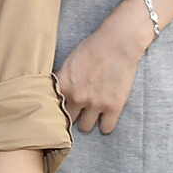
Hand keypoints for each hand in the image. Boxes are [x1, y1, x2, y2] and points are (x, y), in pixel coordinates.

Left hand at [55, 7, 151, 134]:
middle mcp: (77, 97)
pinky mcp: (113, 107)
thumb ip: (62, 80)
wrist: (118, 43)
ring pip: (85, 128)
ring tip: (92, 114)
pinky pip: (106, 128)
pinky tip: (105, 117)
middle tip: (78, 111)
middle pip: (68, 121)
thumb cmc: (93, 48)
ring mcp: (95, 104)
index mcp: (63, 86)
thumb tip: (54, 94)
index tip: (62, 110)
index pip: (53, 109)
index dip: (58, 109)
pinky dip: (106, 124)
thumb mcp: (69, 63)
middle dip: (73, 116)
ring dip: (88, 122)